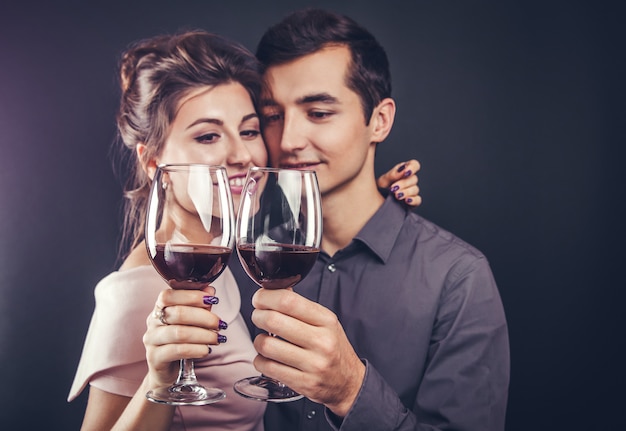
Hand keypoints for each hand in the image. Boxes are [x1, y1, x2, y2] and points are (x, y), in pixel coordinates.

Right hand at [143, 286, 224, 389]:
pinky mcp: (155, 358)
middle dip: (204, 317)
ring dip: (204, 335)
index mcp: (159, 308)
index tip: (212, 299)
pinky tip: (207, 349)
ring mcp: (152, 340)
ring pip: (179, 333)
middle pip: (178, 314)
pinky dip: (197, 349)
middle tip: (220, 323)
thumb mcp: (191, 320)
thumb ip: (199, 305)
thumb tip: (210, 290)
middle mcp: (152, 322)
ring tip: (218, 338)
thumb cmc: (180, 340)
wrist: (167, 369)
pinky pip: (178, 351)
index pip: (169, 295)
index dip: (191, 295)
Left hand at [251, 288, 364, 416]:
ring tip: (265, 340)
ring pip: (266, 345)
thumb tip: (273, 290)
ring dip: (258, 340)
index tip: (260, 299)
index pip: (288, 301)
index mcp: (326, 320)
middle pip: (273, 320)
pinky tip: (268, 358)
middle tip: (258, 316)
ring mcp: (313, 364)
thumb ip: (300, 306)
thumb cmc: (333, 348)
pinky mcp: (303, 383)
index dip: (266, 297)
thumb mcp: (325, 321)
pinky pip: (267, 367)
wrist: (348, 382)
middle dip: (258, 316)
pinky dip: (260, 360)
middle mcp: (321, 341)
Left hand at [377, 159, 420, 206]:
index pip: (414, 165)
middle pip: (414, 179)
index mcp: (404, 170)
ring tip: (397, 195)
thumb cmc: (381, 187)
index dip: (413, 167)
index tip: (406, 172)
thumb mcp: (384, 179)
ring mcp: (412, 191)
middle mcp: (409, 180)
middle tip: (394, 188)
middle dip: (404, 183)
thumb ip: (394, 174)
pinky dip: (413, 200)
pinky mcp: (413, 201)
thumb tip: (403, 170)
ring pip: (415, 189)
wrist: (376, 201)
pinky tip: (406, 200)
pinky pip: (418, 200)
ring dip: (406, 192)